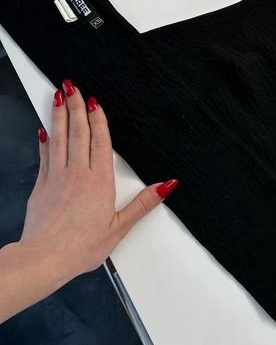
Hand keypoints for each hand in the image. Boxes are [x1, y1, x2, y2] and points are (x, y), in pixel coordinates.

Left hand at [21, 78, 177, 279]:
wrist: (45, 257)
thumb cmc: (81, 246)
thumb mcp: (119, 227)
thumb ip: (142, 204)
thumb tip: (166, 186)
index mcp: (99, 182)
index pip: (100, 142)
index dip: (98, 120)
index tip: (96, 102)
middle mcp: (77, 174)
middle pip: (78, 133)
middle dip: (77, 108)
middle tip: (73, 87)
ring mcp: (56, 177)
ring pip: (59, 138)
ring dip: (59, 115)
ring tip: (59, 97)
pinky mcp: (41, 186)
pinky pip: (44, 155)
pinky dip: (44, 140)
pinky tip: (43, 129)